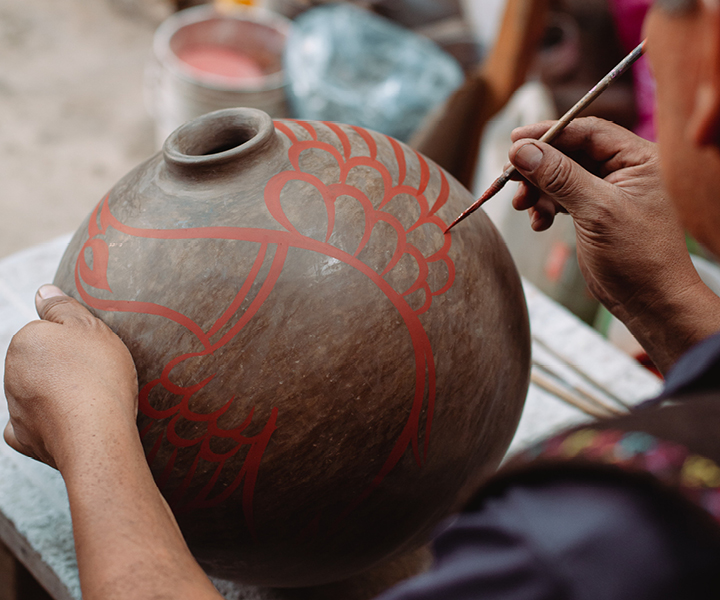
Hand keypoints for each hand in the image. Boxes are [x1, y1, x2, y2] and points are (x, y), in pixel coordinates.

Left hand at [4, 284, 137, 468]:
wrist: (97, 434)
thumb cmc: (98, 376)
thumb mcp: (90, 328)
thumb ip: (63, 307)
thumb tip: (43, 291)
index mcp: (25, 342)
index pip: (47, 333)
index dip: (74, 341)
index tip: (95, 352)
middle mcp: (12, 374)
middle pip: (40, 364)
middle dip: (62, 367)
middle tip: (97, 375)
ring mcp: (16, 409)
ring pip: (35, 394)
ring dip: (56, 395)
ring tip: (92, 402)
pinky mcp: (24, 439)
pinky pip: (30, 428)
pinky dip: (44, 425)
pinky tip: (65, 424)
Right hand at [508, 117, 719, 371]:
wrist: (651, 303)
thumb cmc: (638, 257)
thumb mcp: (596, 210)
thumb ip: (559, 176)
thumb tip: (521, 150)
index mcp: (638, 158)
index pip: (586, 131)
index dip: (548, 133)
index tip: (514, 140)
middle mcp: (625, 170)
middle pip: (569, 153)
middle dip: (538, 167)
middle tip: (511, 180)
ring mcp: (609, 192)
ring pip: (561, 177)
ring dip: (538, 191)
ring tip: (524, 208)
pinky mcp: (595, 214)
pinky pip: (562, 199)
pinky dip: (546, 208)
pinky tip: (539, 224)